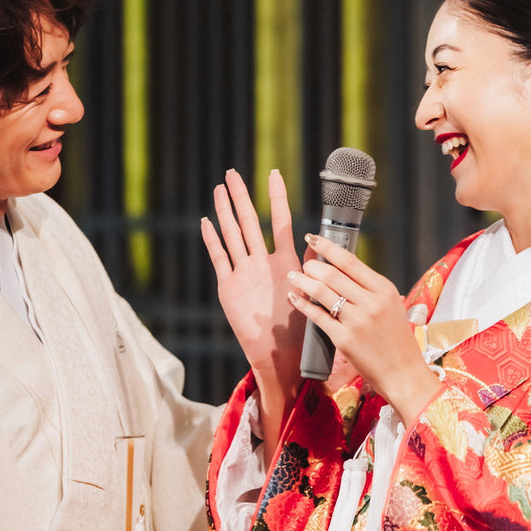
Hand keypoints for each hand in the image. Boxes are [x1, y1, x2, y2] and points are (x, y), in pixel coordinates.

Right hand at [202, 169, 303, 437]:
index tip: (274, 173)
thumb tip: (324, 243)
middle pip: (249, 221)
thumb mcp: (313, 293)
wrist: (283, 358)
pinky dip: (213, 240)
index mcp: (285, 262)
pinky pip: (220, 259)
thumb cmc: (303, 331)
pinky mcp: (229, 288)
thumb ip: (315, 267)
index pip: (280, 221)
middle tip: (232, 172)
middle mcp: (262, 263)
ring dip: (225, 212)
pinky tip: (206, 222)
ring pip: (232, 235)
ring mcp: (244, 273)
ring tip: (219, 189)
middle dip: (242, 197)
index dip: (276, 198)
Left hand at [287, 234, 439, 424]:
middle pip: (332, 274)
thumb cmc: (397, 340)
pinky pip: (317, 316)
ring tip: (293, 277)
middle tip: (303, 265)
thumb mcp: (392, 306)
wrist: (404, 374)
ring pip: (321, 292)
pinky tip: (295, 298)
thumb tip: (341, 269)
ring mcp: (357, 321)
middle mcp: (371, 302)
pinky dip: (302, 304)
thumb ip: (370, 289)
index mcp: (384, 289)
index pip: (350, 261)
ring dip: (303, 281)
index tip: (313, 239)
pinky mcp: (344, 339)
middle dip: (312, 266)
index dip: (327, 247)